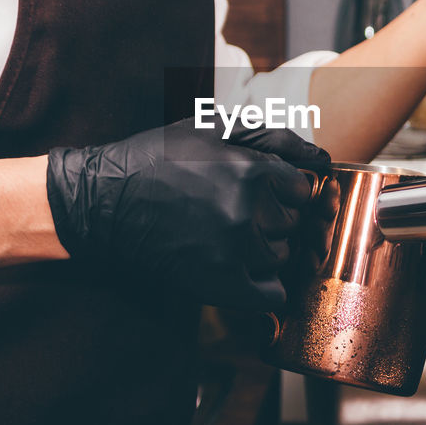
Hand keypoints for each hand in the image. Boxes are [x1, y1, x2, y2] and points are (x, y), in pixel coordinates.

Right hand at [46, 119, 329, 310]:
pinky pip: (271, 295)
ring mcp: (234, 251)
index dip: (285, 189)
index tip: (262, 189)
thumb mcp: (212, 129)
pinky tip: (240, 270)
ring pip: (281, 256)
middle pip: (293, 223)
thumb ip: (273, 137)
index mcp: (251, 169)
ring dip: (263, 249)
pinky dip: (263, 287)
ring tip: (227, 235)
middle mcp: (248, 211)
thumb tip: (321, 157)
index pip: (304, 189)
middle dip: (273, 217)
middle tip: (236, 210)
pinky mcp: (219, 284)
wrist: (104, 201)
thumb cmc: (159, 157)